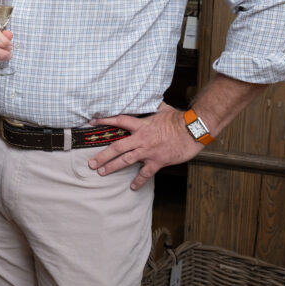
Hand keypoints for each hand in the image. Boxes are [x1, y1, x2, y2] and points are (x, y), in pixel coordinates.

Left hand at [86, 104, 203, 189]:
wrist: (193, 131)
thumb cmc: (179, 119)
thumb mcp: (163, 109)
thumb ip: (154, 106)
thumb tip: (151, 98)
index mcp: (141, 125)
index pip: (119, 121)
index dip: (105, 121)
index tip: (92, 122)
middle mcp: (141, 139)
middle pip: (117, 147)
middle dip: (103, 155)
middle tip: (91, 163)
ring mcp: (148, 151)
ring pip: (126, 161)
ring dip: (113, 167)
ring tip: (102, 172)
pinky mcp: (158, 161)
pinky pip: (146, 173)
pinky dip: (139, 181)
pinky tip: (132, 187)